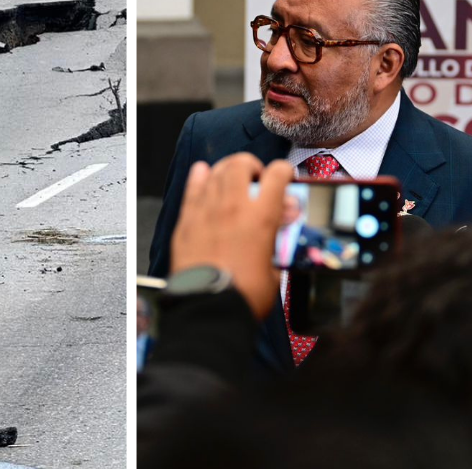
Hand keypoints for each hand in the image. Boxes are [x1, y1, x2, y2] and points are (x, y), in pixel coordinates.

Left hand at [169, 153, 293, 318]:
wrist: (209, 308)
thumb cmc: (243, 295)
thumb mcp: (275, 268)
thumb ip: (277, 242)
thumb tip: (279, 231)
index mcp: (261, 217)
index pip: (277, 174)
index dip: (285, 170)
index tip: (284, 176)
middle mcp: (233, 207)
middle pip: (241, 164)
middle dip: (252, 166)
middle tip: (255, 178)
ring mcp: (207, 211)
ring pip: (215, 172)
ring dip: (227, 170)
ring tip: (232, 179)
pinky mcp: (186, 221)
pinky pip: (192, 189)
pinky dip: (199, 177)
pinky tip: (202, 173)